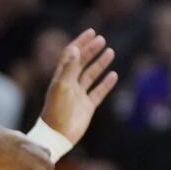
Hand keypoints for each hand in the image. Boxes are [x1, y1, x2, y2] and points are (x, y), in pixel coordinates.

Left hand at [40, 28, 117, 144]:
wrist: (57, 137)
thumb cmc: (56, 111)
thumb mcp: (61, 87)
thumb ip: (68, 68)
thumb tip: (75, 48)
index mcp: (61, 77)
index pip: (71, 55)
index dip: (80, 42)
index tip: (91, 32)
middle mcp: (70, 84)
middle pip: (82, 62)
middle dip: (91, 50)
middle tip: (102, 40)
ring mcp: (79, 95)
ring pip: (91, 75)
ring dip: (100, 63)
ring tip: (111, 52)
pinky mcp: (87, 107)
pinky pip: (98, 92)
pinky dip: (106, 83)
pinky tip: (114, 75)